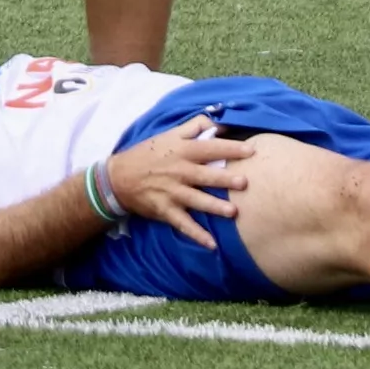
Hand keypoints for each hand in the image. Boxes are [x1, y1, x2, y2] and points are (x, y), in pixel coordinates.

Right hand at [100, 117, 253, 247]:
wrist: (118, 177)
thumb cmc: (148, 153)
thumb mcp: (168, 135)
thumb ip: (193, 128)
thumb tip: (217, 123)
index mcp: (182, 151)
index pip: (210, 148)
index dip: (230, 149)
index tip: (251, 151)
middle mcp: (179, 171)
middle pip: (205, 175)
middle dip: (224, 179)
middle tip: (244, 182)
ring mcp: (172, 192)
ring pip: (197, 200)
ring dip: (214, 206)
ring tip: (233, 212)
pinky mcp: (165, 210)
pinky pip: (183, 224)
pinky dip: (197, 235)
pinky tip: (212, 245)